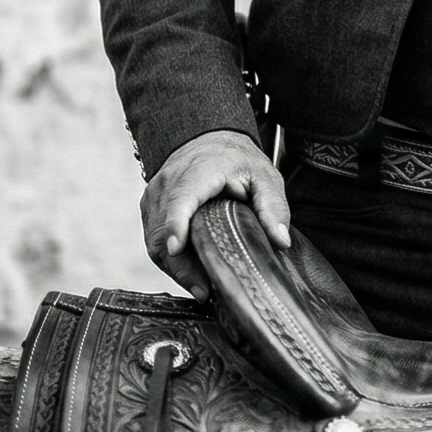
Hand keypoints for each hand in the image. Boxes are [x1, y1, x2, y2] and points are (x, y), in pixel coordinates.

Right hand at [141, 129, 290, 300]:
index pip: (180, 199)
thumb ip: (274, 208)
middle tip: (206, 290)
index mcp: (198, 172)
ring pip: (155, 241)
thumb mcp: (265, 177)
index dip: (175, 225)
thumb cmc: (237, 160)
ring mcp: (154, 196)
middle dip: (181, 265)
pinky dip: (170, 261)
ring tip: (203, 287)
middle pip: (163, 231)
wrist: (209, 140)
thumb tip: (281, 242)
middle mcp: (168, 183)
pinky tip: (192, 274)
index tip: (177, 248)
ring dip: (175, 268)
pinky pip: (153, 241)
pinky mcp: (150, 208)